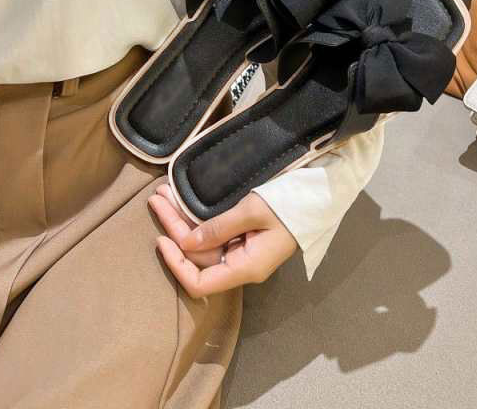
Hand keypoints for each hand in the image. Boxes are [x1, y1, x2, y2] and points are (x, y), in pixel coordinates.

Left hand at [149, 184, 297, 297]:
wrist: (320, 193)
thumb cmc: (290, 204)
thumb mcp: (253, 211)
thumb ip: (218, 228)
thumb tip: (186, 243)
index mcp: (245, 267)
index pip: (200, 283)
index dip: (177, 265)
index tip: (161, 239)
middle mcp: (241, 263)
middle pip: (198, 255)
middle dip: (174, 227)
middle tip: (156, 197)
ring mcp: (243, 249)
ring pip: (204, 240)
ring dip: (183, 217)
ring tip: (164, 192)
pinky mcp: (246, 234)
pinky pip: (215, 231)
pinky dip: (198, 215)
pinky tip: (182, 197)